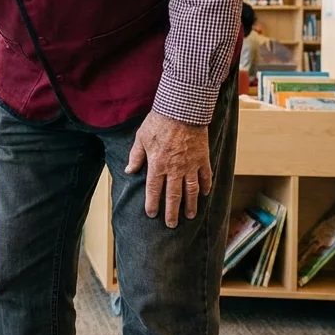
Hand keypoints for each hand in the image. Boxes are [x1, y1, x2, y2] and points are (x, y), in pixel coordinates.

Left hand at [125, 111, 211, 227]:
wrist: (181, 110)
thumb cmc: (158, 122)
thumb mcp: (141, 138)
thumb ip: (136, 156)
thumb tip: (129, 171)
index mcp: (157, 164)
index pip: (154, 190)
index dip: (152, 204)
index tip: (152, 214)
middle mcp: (174, 169)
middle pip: (173, 195)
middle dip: (172, 212)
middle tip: (172, 225)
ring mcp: (190, 165)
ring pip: (191, 190)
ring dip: (191, 204)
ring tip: (190, 216)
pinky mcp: (202, 158)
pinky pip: (205, 176)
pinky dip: (205, 186)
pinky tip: (204, 194)